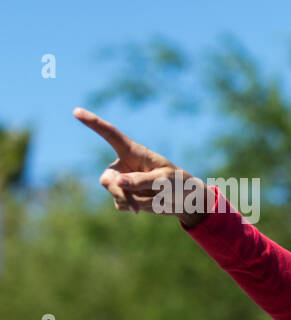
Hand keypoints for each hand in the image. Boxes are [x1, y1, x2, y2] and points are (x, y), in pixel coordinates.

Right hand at [74, 107, 207, 226]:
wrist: (185, 201)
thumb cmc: (178, 183)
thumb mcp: (165, 179)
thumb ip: (142, 180)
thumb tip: (116, 183)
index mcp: (133, 152)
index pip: (110, 135)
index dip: (93, 122)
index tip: (76, 111)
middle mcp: (123, 165)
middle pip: (108, 180)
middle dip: (120, 193)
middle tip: (136, 207)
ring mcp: (122, 182)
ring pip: (118, 195)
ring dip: (137, 202)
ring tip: (157, 198)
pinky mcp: (124, 197)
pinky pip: (123, 205)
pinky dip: (138, 208)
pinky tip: (150, 203)